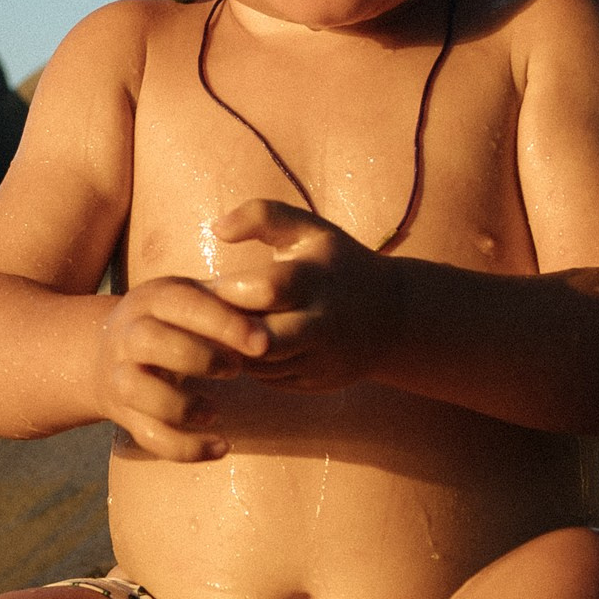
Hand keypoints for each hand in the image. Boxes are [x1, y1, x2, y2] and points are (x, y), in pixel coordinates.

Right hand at [92, 274, 271, 461]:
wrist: (105, 352)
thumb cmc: (170, 322)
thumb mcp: (192, 300)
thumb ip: (227, 305)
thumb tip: (273, 317)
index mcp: (152, 300)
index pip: (182, 303)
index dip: (223, 323)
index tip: (261, 343)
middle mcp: (128, 335)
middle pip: (149, 341)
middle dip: (199, 358)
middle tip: (236, 370)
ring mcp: (119, 375)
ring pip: (137, 390)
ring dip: (181, 406)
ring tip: (216, 412)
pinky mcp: (124, 414)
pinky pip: (148, 435)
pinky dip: (185, 448)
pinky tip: (221, 447)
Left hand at [211, 201, 401, 391]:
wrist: (393, 317)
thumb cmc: (337, 265)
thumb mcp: (309, 230)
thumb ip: (263, 217)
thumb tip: (217, 228)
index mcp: (318, 279)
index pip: (268, 289)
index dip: (230, 290)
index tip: (209, 286)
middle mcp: (323, 323)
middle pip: (262, 341)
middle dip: (228, 330)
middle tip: (205, 317)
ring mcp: (320, 359)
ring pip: (259, 365)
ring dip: (233, 349)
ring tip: (218, 329)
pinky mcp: (314, 382)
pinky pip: (268, 379)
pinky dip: (250, 363)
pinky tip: (243, 344)